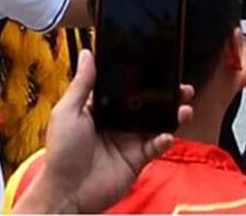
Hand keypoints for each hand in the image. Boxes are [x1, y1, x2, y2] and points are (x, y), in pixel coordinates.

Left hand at [12, 50, 189, 215]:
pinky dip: (165, 139)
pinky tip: (166, 134)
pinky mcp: (137, 158)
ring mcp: (129, 140)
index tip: (158, 64)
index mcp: (102, 109)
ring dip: (173, 113)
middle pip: (148, 103)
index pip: (126, 88)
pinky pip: (157, 145)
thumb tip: (87, 54)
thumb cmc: (61, 153)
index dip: (142, 77)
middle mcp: (118, 122)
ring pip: (158, 122)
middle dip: (167, 93)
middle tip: (181, 86)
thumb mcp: (67, 112)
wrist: (68, 192)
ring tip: (185, 107)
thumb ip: (81, 84)